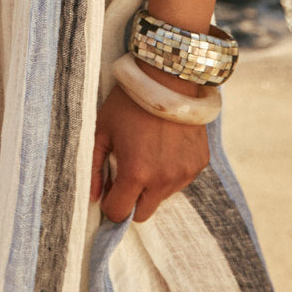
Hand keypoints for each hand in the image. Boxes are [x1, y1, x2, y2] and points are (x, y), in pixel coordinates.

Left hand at [90, 74, 210, 223]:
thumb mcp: (102, 130)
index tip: (109, 189)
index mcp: (135, 172)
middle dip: (132, 201)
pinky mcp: (199, 164)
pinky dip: (170, 172)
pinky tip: (165, 146)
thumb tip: (93, 196)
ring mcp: (184, 173)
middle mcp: (163, 179)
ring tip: (148, 152)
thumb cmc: (128, 102)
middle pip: (143, 213)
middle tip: (127, 174)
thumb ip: (94, 167)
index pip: (119, 213)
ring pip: (162, 197)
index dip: (110, 204)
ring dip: (152, 185)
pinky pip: (180, 181)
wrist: (168, 78)